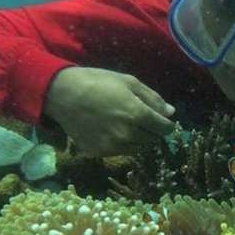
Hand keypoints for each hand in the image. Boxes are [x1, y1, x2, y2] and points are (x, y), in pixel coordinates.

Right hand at [44, 67, 175, 156]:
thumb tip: (171, 113)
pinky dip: (123, 144)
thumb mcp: (129, 82)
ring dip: (139, 139)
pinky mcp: (100, 153)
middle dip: (153, 131)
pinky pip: (121, 152)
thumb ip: (153, 98)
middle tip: (142, 119)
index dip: (167, 124)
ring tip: (127, 124)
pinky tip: (113, 130)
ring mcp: (113, 146)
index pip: (164, 128)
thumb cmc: (98, 82)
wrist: (63, 94)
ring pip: (139, 148)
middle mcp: (127, 134)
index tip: (162, 120)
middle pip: (153, 140)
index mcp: (137, 114)